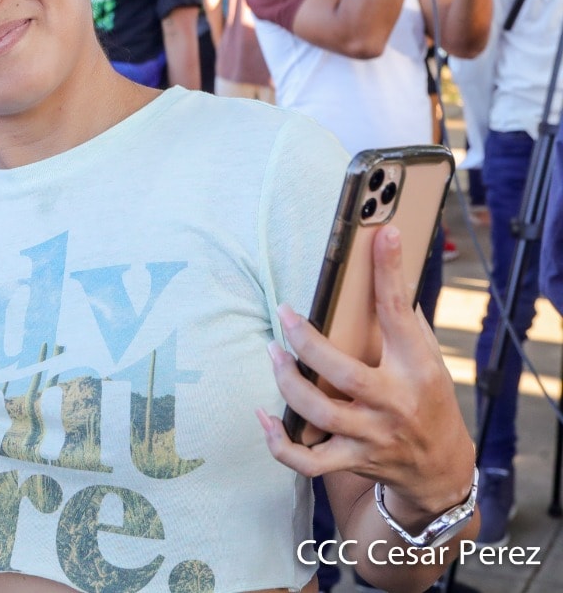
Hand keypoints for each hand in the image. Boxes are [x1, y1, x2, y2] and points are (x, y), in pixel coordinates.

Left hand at [258, 227, 474, 516]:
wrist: (441, 468)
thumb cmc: (427, 398)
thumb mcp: (428, 358)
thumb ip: (405, 322)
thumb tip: (384, 266)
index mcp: (417, 369)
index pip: (400, 314)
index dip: (389, 273)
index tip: (383, 235)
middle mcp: (395, 404)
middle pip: (344, 375)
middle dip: (307, 343)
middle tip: (283, 314)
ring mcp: (372, 436)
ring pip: (319, 414)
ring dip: (287, 383)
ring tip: (273, 353)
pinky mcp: (352, 460)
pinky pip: (308, 461)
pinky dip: (279, 442)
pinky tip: (263, 416)